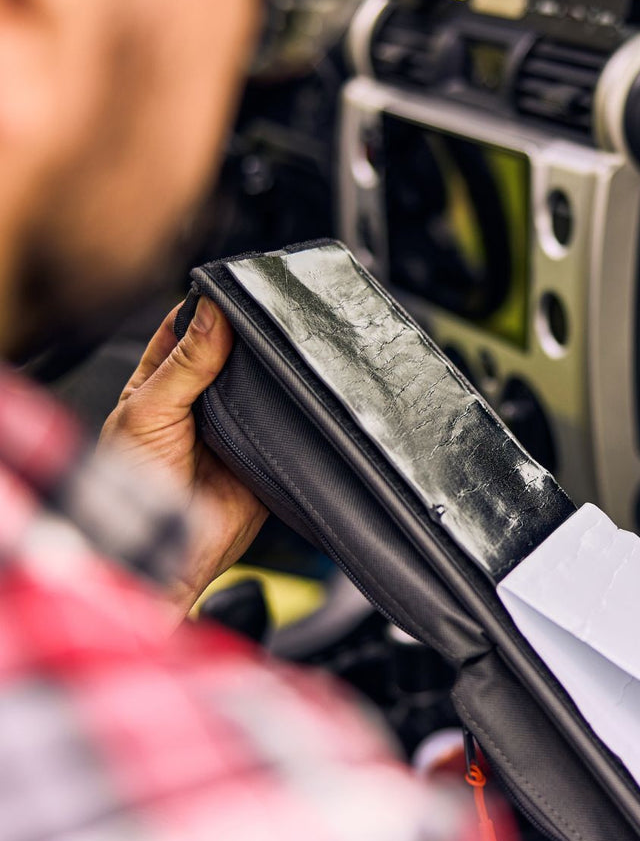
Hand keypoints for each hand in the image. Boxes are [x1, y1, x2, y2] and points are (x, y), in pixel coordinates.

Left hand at [100, 298, 268, 616]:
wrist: (166, 551)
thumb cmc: (133, 486)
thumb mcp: (150, 410)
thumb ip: (185, 361)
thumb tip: (215, 311)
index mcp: (163, 381)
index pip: (192, 328)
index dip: (215, 308)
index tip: (241, 289)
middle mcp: (202, 400)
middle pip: (236, 353)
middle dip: (256, 338)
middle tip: (279, 318)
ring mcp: (236, 425)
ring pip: (264, 384)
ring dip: (279, 374)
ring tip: (296, 352)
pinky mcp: (266, 452)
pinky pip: (288, 424)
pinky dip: (298, 412)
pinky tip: (304, 396)